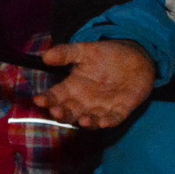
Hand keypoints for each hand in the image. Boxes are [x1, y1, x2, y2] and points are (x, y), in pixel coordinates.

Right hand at [32, 40, 155, 128]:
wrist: (136, 58)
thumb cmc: (107, 55)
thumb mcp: (85, 51)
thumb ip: (66, 53)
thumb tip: (45, 56)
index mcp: (72, 88)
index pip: (55, 97)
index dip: (46, 99)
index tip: (38, 100)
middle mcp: (83, 102)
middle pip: (68, 113)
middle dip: (61, 115)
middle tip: (56, 111)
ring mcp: (101, 108)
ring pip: (89, 121)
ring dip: (86, 122)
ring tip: (83, 120)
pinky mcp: (119, 111)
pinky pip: (113, 120)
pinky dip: (109, 122)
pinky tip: (105, 122)